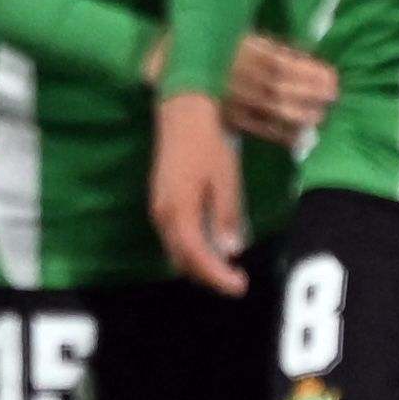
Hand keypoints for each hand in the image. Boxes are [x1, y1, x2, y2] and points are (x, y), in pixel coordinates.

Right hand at [150, 93, 254, 294]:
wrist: (182, 113)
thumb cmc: (207, 143)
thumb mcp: (225, 179)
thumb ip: (226, 216)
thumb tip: (230, 251)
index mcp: (179, 211)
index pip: (197, 256)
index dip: (217, 276)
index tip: (239, 286)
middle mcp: (163, 215)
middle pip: (183, 259)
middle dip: (208, 276)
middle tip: (235, 281)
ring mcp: (158, 209)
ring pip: (176, 250)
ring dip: (199, 264)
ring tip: (225, 269)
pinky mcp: (160, 202)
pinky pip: (174, 237)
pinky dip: (192, 249)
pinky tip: (211, 246)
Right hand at [222, 31, 338, 146]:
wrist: (189, 68)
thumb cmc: (225, 50)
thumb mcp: (250, 40)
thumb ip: (277, 48)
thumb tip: (308, 57)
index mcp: (248, 54)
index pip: (286, 64)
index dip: (311, 72)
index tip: (333, 76)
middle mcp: (244, 77)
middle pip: (282, 88)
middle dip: (311, 93)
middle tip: (334, 96)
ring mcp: (237, 100)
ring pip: (272, 110)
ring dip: (301, 115)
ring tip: (321, 116)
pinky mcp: (232, 119)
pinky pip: (259, 129)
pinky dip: (281, 135)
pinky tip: (299, 137)